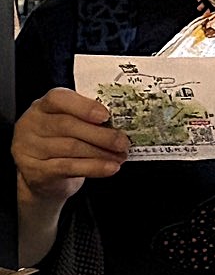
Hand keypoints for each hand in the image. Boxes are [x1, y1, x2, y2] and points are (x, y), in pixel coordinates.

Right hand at [12, 88, 128, 203]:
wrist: (42, 175)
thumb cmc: (61, 141)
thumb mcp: (71, 124)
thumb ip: (88, 118)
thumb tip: (121, 121)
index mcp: (43, 106)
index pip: (58, 98)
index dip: (84, 106)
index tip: (106, 115)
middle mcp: (32, 125)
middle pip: (68, 125)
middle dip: (101, 134)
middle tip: (123, 141)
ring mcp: (30, 149)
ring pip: (71, 147)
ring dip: (102, 152)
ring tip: (120, 155)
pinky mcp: (35, 171)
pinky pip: (68, 168)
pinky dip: (94, 167)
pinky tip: (110, 167)